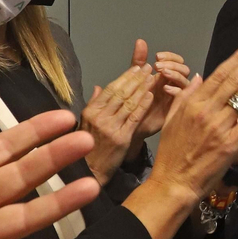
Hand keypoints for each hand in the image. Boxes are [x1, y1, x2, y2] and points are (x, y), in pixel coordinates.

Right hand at [81, 45, 153, 184]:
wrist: (90, 171)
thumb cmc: (88, 147)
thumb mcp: (85, 124)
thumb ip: (93, 104)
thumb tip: (98, 87)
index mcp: (90, 111)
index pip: (110, 89)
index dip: (125, 77)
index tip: (137, 67)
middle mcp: (99, 117)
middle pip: (121, 93)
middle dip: (136, 78)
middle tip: (148, 67)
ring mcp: (110, 127)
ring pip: (129, 103)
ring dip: (142, 88)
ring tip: (153, 77)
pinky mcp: (121, 138)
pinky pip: (134, 117)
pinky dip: (143, 105)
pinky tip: (151, 95)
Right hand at [123, 41, 237, 238]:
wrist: (173, 183)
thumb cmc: (171, 153)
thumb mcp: (172, 120)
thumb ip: (185, 96)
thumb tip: (200, 77)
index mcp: (193, 103)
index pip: (220, 74)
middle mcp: (207, 111)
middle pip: (236, 79)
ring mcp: (220, 127)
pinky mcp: (231, 144)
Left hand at [137, 46, 191, 142]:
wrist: (129, 125)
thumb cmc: (132, 103)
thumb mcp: (134, 78)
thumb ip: (138, 61)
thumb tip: (140, 41)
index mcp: (165, 76)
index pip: (176, 61)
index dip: (170, 57)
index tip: (157, 56)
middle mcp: (173, 85)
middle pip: (184, 69)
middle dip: (173, 64)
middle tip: (158, 66)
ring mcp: (176, 96)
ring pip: (187, 81)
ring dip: (176, 74)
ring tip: (163, 74)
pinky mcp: (176, 108)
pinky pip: (184, 97)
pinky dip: (177, 90)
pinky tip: (165, 88)